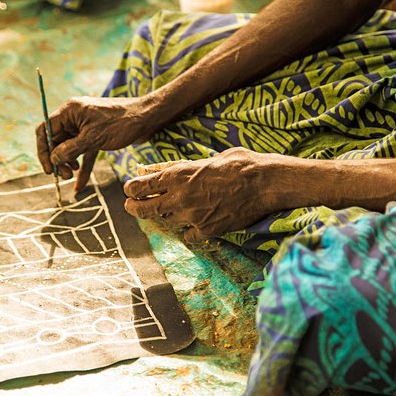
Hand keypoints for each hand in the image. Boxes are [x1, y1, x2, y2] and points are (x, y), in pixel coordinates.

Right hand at [36, 96, 157, 190]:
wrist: (147, 118)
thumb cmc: (121, 123)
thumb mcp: (94, 139)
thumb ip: (71, 150)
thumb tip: (54, 159)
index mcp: (70, 111)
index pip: (46, 130)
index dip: (43, 150)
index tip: (49, 169)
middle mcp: (75, 117)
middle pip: (56, 140)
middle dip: (57, 159)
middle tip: (63, 176)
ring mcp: (85, 126)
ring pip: (69, 147)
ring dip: (68, 163)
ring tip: (71, 175)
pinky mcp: (96, 136)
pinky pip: (84, 153)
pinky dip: (82, 166)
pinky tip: (80, 184)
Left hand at [123, 148, 286, 241]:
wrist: (266, 183)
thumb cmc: (238, 164)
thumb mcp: (204, 159)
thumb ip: (173, 166)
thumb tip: (148, 168)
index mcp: (177, 175)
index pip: (139, 186)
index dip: (131, 190)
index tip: (130, 190)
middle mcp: (179, 198)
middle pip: (143, 209)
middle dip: (133, 207)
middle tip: (131, 205)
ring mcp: (192, 217)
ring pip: (166, 221)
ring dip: (165, 215)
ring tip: (172, 207)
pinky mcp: (206, 231)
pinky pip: (187, 235)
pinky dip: (188, 230)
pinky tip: (195, 221)